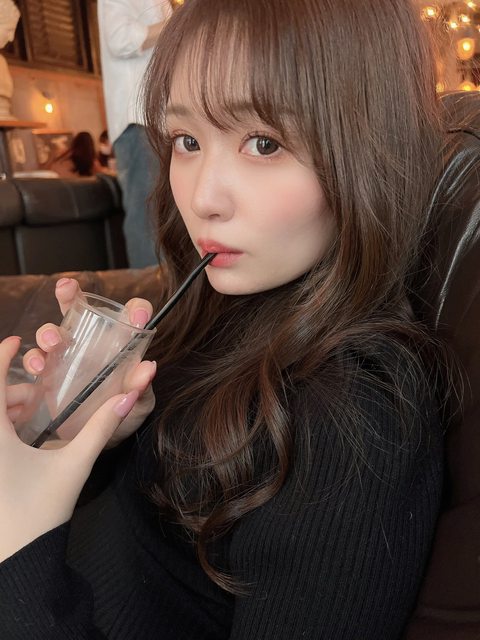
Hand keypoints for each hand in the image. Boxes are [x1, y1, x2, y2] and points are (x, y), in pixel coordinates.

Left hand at [0, 336, 138, 561]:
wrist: (17, 560)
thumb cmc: (43, 510)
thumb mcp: (75, 463)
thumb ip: (102, 427)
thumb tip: (131, 395)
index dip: (2, 356)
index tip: (17, 342)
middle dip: (11, 388)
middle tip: (38, 393)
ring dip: (5, 407)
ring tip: (33, 416)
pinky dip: (1, 426)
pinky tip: (22, 437)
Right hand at [10, 278, 156, 446]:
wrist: (102, 439)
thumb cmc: (126, 412)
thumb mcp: (139, 402)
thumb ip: (141, 386)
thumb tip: (148, 369)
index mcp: (124, 342)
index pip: (132, 314)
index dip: (136, 310)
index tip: (139, 318)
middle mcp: (95, 342)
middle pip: (81, 309)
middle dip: (69, 295)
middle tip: (66, 291)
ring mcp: (70, 355)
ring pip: (53, 332)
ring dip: (48, 332)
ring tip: (52, 343)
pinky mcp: (51, 374)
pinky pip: (37, 360)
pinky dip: (33, 360)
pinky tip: (37, 369)